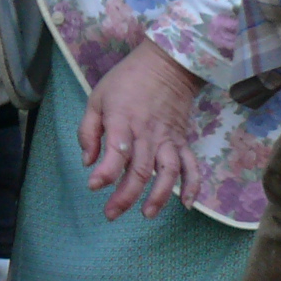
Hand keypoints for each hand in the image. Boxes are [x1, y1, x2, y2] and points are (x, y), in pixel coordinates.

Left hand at [79, 40, 203, 219]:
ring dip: (159, 196)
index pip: (116, 152)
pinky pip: (191, 165)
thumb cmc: (125, 82)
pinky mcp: (182, 140)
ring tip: (147, 214)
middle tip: (110, 214)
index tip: (94, 186)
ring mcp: (168, 139)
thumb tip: (87, 162)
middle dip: (126, 195)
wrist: (166, 66)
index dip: (105, 172)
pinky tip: (187, 205)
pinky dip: (193, 185)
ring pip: (168, 172)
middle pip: (140, 170)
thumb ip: (88, 130)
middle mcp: (148, 133)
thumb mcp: (96, 99)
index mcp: (123, 121)